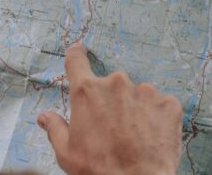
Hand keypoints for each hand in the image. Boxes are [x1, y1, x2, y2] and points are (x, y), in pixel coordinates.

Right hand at [38, 42, 182, 174]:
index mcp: (86, 92)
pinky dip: (154, 116)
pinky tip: (150, 135)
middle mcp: (115, 84)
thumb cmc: (98, 169)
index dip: (76, 55)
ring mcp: (144, 91)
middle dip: (110, 101)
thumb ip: (54, 128)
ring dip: (133, 108)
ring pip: (135, 94)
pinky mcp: (168, 104)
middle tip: (111, 127)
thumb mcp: (66, 152)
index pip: (76, 62)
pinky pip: (159, 104)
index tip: (78, 50)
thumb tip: (44, 117)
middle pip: (109, 85)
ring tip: (132, 135)